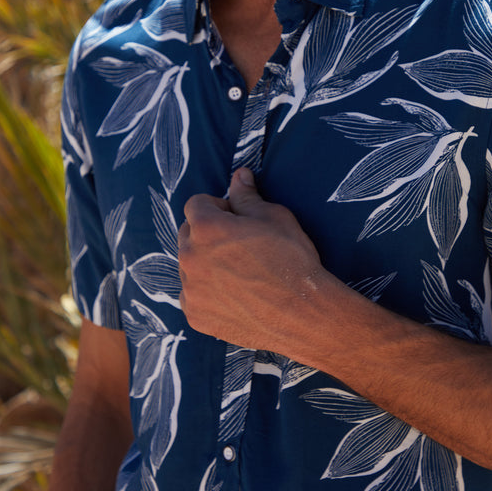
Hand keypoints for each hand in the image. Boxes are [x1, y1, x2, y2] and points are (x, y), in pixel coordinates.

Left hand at [178, 167, 323, 350]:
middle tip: (239, 245)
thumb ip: (247, 196)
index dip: (217, 207)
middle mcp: (190, 257)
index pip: (196, 204)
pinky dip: (207, 292)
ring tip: (239, 272)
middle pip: (188, 233)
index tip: (236, 218)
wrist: (303, 315)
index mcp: (206, 227)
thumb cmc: (292, 260)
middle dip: (207, 233)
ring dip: (205, 263)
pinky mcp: (195, 315)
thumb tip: (239, 174)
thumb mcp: (274, 217)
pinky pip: (192, 295)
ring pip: (189, 265)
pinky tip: (235, 295)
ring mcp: (191, 289)